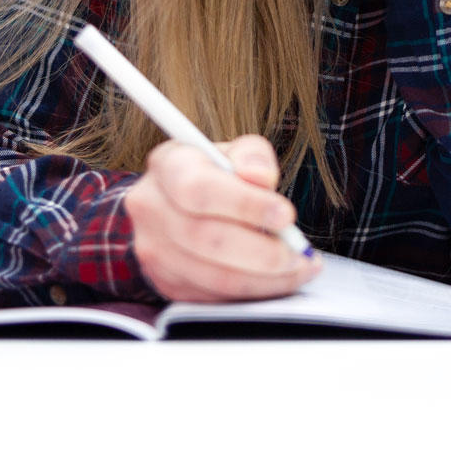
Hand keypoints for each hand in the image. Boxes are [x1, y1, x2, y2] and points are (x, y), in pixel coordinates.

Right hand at [125, 134, 321, 301]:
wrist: (179, 204)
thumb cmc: (215, 175)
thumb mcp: (234, 153)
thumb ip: (253, 156)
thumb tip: (262, 178)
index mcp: (167, 165)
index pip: (198, 189)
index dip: (245, 205)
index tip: (286, 215)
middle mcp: (150, 208)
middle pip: (206, 239)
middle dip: (263, 251)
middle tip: (300, 251)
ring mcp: (154, 251)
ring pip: (213, 276)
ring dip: (265, 278)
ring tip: (299, 267)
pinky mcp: (167, 284)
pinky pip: (216, 297)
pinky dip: (255, 292)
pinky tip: (280, 279)